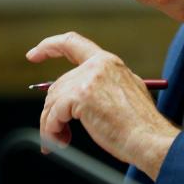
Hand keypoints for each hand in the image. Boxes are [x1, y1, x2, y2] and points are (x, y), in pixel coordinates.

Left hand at [26, 31, 180, 180]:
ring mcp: (89, 79)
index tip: (33, 55)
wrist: (150, 139)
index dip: (49, 46)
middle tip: (55, 132)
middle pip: (58, 84)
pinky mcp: (81, 96)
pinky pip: (53, 114)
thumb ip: (101, 87)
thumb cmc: (140, 125)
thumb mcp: (125, 93)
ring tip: (59, 141)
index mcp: (108, 62)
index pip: (72, 42)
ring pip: (53, 101)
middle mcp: (97, 65)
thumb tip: (71, 99)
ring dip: (51, 124)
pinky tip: (61, 141)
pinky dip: (52, 130)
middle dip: (52, 111)